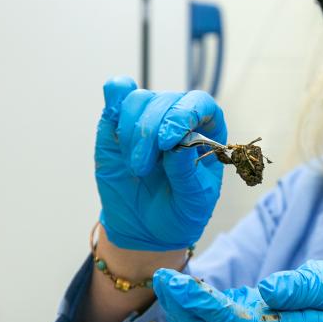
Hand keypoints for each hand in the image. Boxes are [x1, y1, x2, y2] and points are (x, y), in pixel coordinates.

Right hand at [95, 77, 226, 250]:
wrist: (146, 225)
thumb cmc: (179, 212)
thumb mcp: (193, 202)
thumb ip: (187, 173)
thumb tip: (179, 143)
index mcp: (209, 133)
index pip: (201, 104)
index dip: (184, 114)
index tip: (167, 141)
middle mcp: (180, 118)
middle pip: (167, 101)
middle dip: (150, 132)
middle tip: (142, 168)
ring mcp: (149, 117)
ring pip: (139, 100)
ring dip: (132, 132)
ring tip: (135, 166)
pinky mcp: (119, 122)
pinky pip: (117, 95)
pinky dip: (114, 101)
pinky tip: (114, 119)